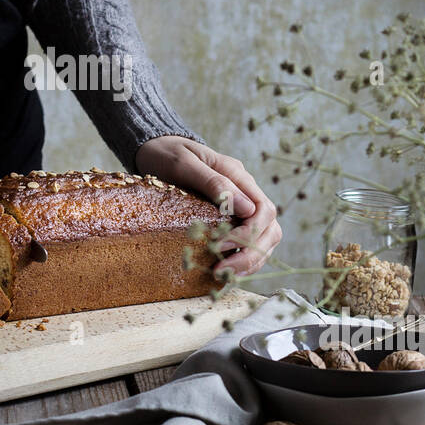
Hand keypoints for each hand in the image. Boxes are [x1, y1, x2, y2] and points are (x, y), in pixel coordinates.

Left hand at [135, 135, 281, 275]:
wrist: (154, 148)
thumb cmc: (167, 153)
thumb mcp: (184, 164)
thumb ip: (214, 182)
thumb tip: (246, 208)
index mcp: (239, 176)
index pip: (264, 210)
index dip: (248, 233)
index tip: (219, 245)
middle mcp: (246, 192)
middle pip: (270, 229)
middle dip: (250, 253)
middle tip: (221, 269)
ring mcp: (241, 205)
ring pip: (265, 239)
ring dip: (250, 261)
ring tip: (225, 276)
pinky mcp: (230, 217)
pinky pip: (249, 242)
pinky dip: (242, 260)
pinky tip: (226, 272)